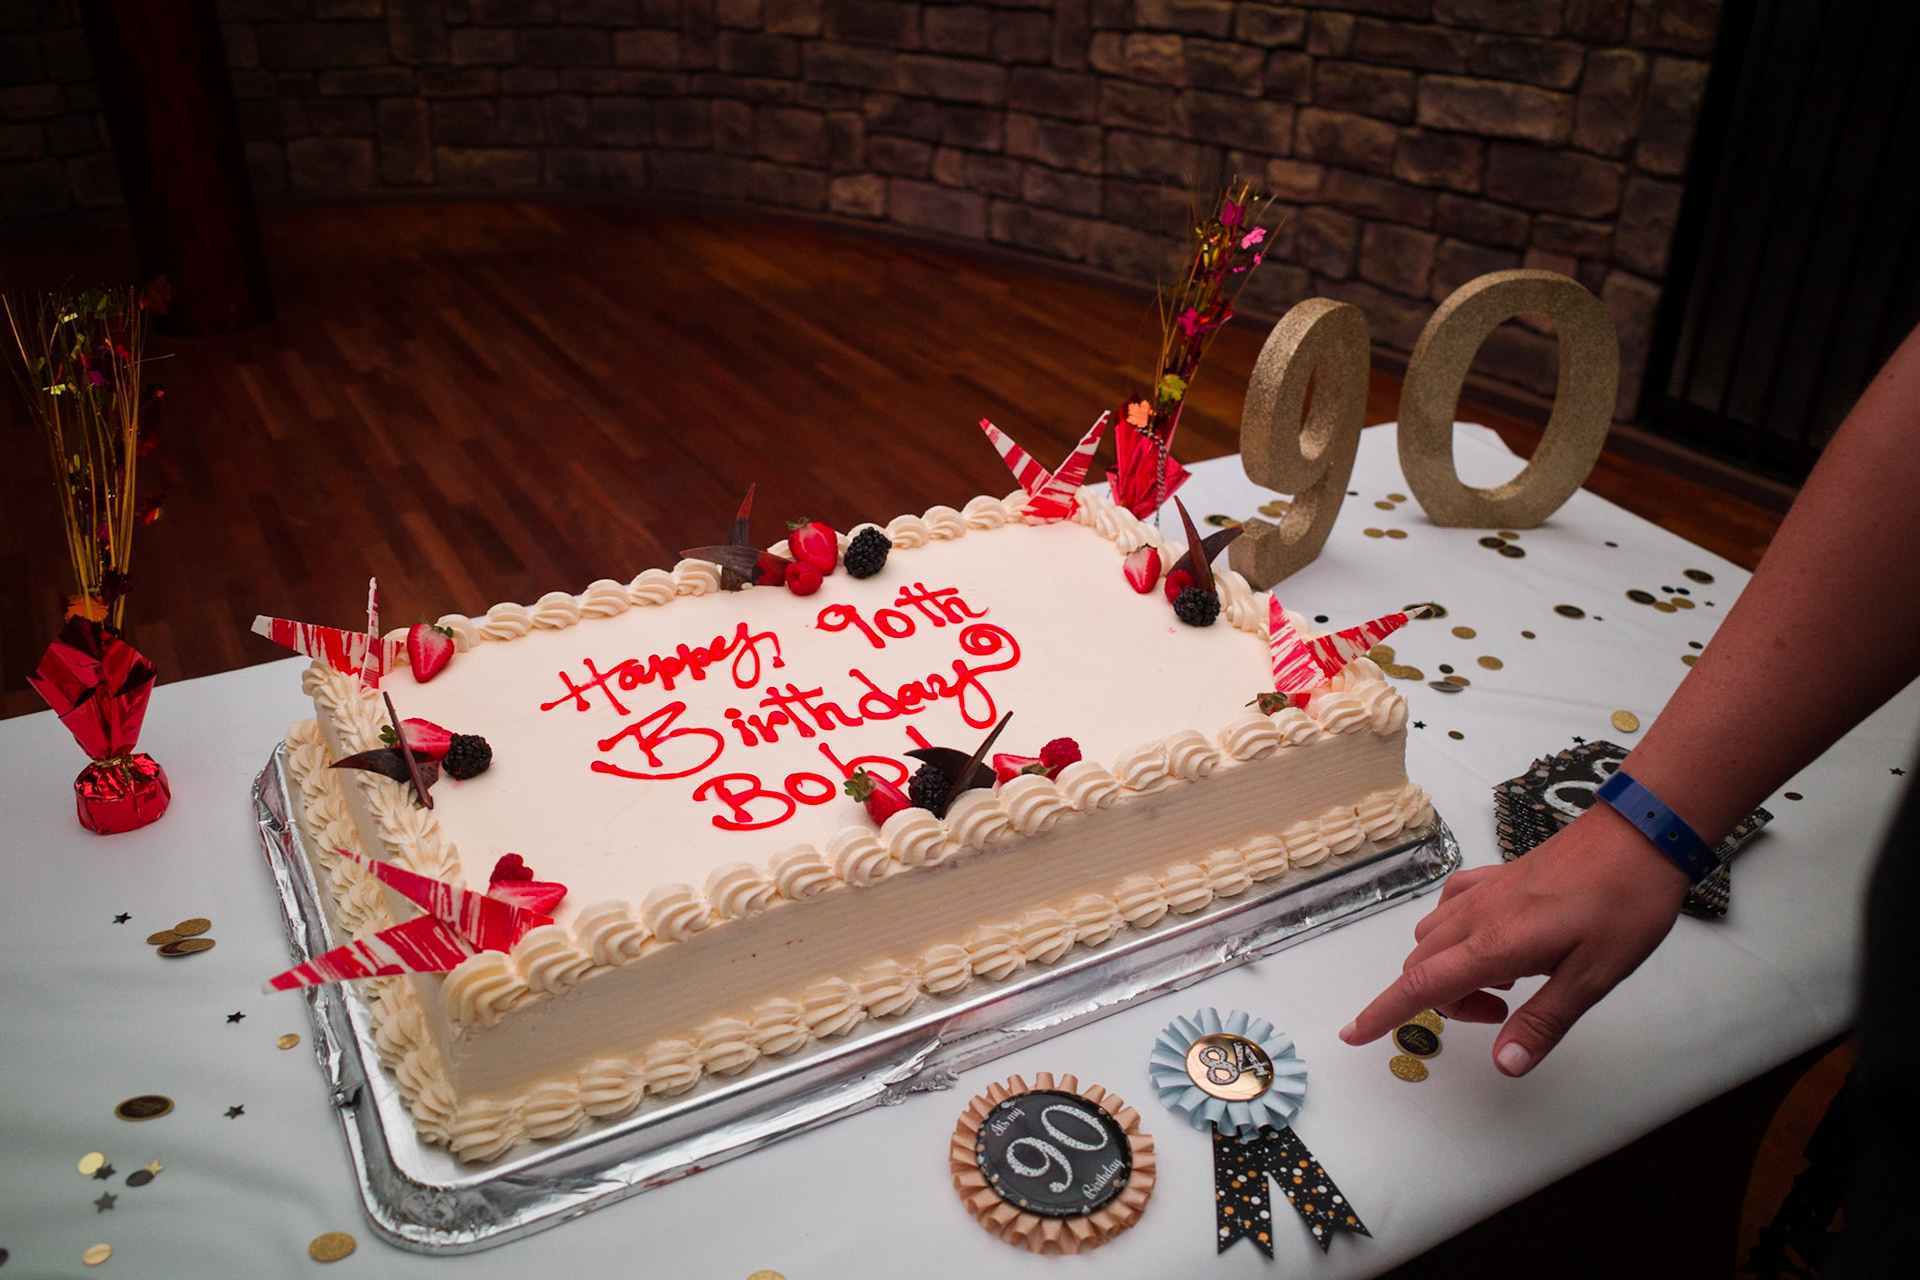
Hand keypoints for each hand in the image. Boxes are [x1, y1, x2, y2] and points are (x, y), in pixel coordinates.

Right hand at [1339, 802, 1691, 1075]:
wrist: (1638, 836)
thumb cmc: (1623, 904)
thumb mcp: (1593, 977)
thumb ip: (1543, 1023)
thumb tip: (1505, 1066)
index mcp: (1494, 946)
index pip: (1420, 986)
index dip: (1382, 1013)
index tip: (1352, 1034)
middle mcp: (1476, 916)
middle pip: (1422, 967)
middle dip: (1442, 1002)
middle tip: (1502, 1013)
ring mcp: (1483, 891)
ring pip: (1431, 937)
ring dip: (1448, 970)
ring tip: (1507, 981)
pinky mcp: (1496, 875)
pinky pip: (1449, 906)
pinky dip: (1453, 933)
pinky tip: (1491, 938)